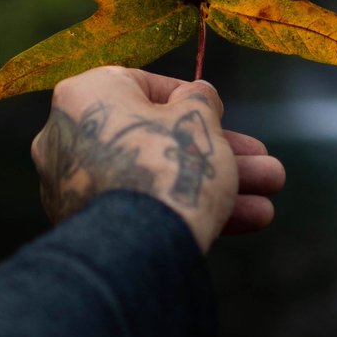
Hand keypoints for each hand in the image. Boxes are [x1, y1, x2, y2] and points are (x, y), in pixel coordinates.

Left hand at [31, 66, 285, 251]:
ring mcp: (72, 186)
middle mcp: (67, 137)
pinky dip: (186, 209)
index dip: (193, 102)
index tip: (223, 117)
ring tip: (269, 198)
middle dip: (219, 154)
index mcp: (84, 94)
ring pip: (157, 177)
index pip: (144, 87)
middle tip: (262, 166)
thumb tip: (196, 95)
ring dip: (217, 185)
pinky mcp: (85, 228)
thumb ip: (200, 99)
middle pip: (158, 139)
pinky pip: (143, 209)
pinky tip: (248, 220)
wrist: (138, 249)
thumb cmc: (169, 163)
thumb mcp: (199, 119)